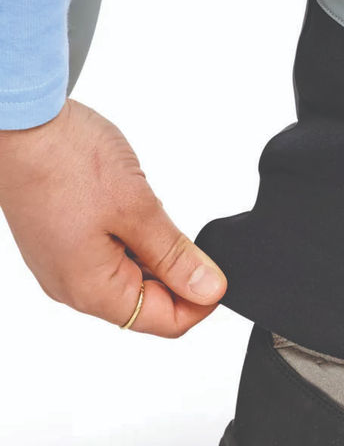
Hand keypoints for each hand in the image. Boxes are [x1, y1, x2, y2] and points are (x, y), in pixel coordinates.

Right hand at [0, 100, 225, 336]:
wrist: (18, 122)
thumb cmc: (66, 160)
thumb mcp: (138, 209)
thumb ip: (175, 256)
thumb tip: (209, 290)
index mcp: (92, 289)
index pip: (165, 322)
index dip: (201, 302)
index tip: (220, 271)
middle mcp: (72, 286)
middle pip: (147, 303)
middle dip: (179, 275)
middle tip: (191, 233)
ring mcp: (64, 263)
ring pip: (130, 277)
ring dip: (156, 254)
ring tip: (154, 214)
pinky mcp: (62, 240)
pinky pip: (110, 254)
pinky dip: (134, 238)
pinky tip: (135, 209)